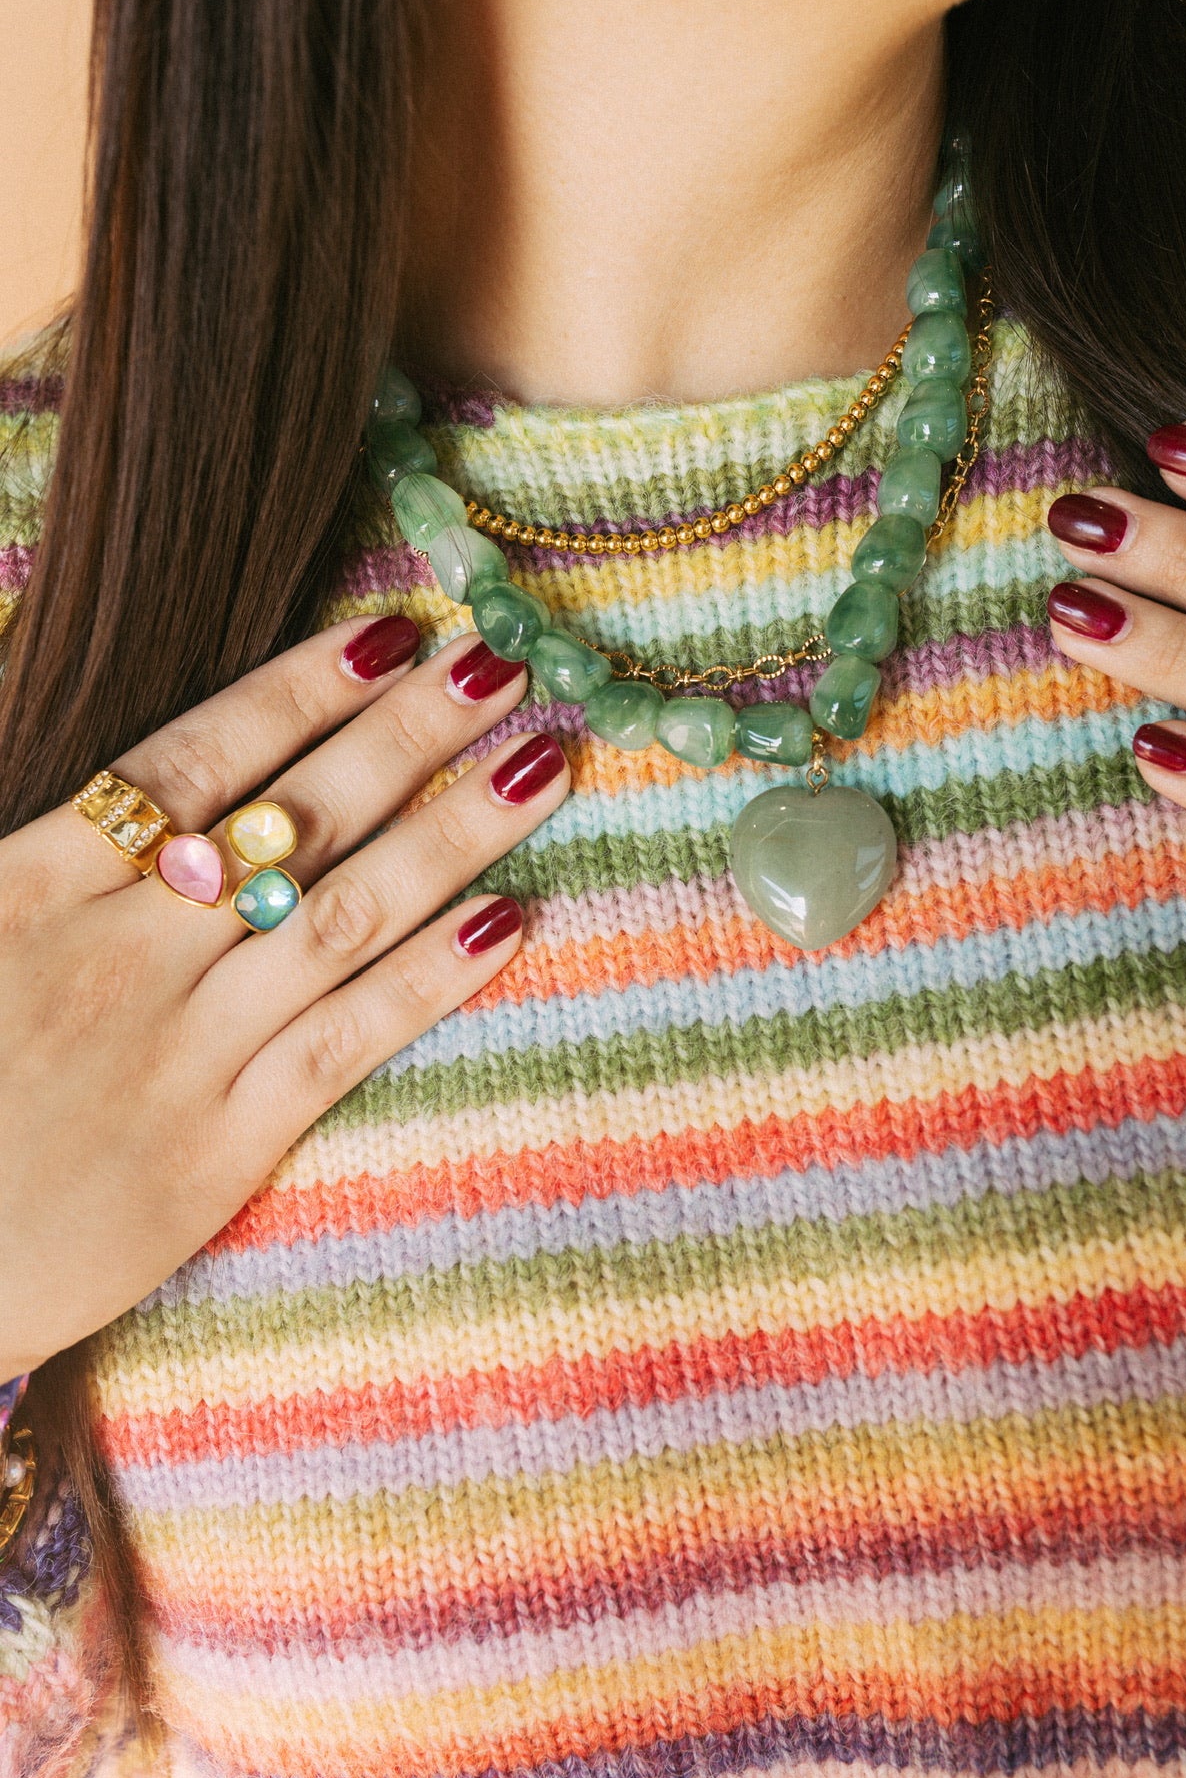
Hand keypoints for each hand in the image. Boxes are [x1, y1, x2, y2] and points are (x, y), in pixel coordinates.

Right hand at [0, 618, 568, 1373]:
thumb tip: (104, 789)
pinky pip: (347, 1042)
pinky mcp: (220, 1147)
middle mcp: (126, 952)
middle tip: (504, 663)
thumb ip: (32, 848)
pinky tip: (510, 917)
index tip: (391, 629)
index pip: (199, 755)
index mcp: (35, 884)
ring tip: (543, 765)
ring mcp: (183, 1049)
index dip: (303, 686)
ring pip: (345, 914)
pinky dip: (431, 978)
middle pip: (298, 816)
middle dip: (411, 732)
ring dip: (455, 832)